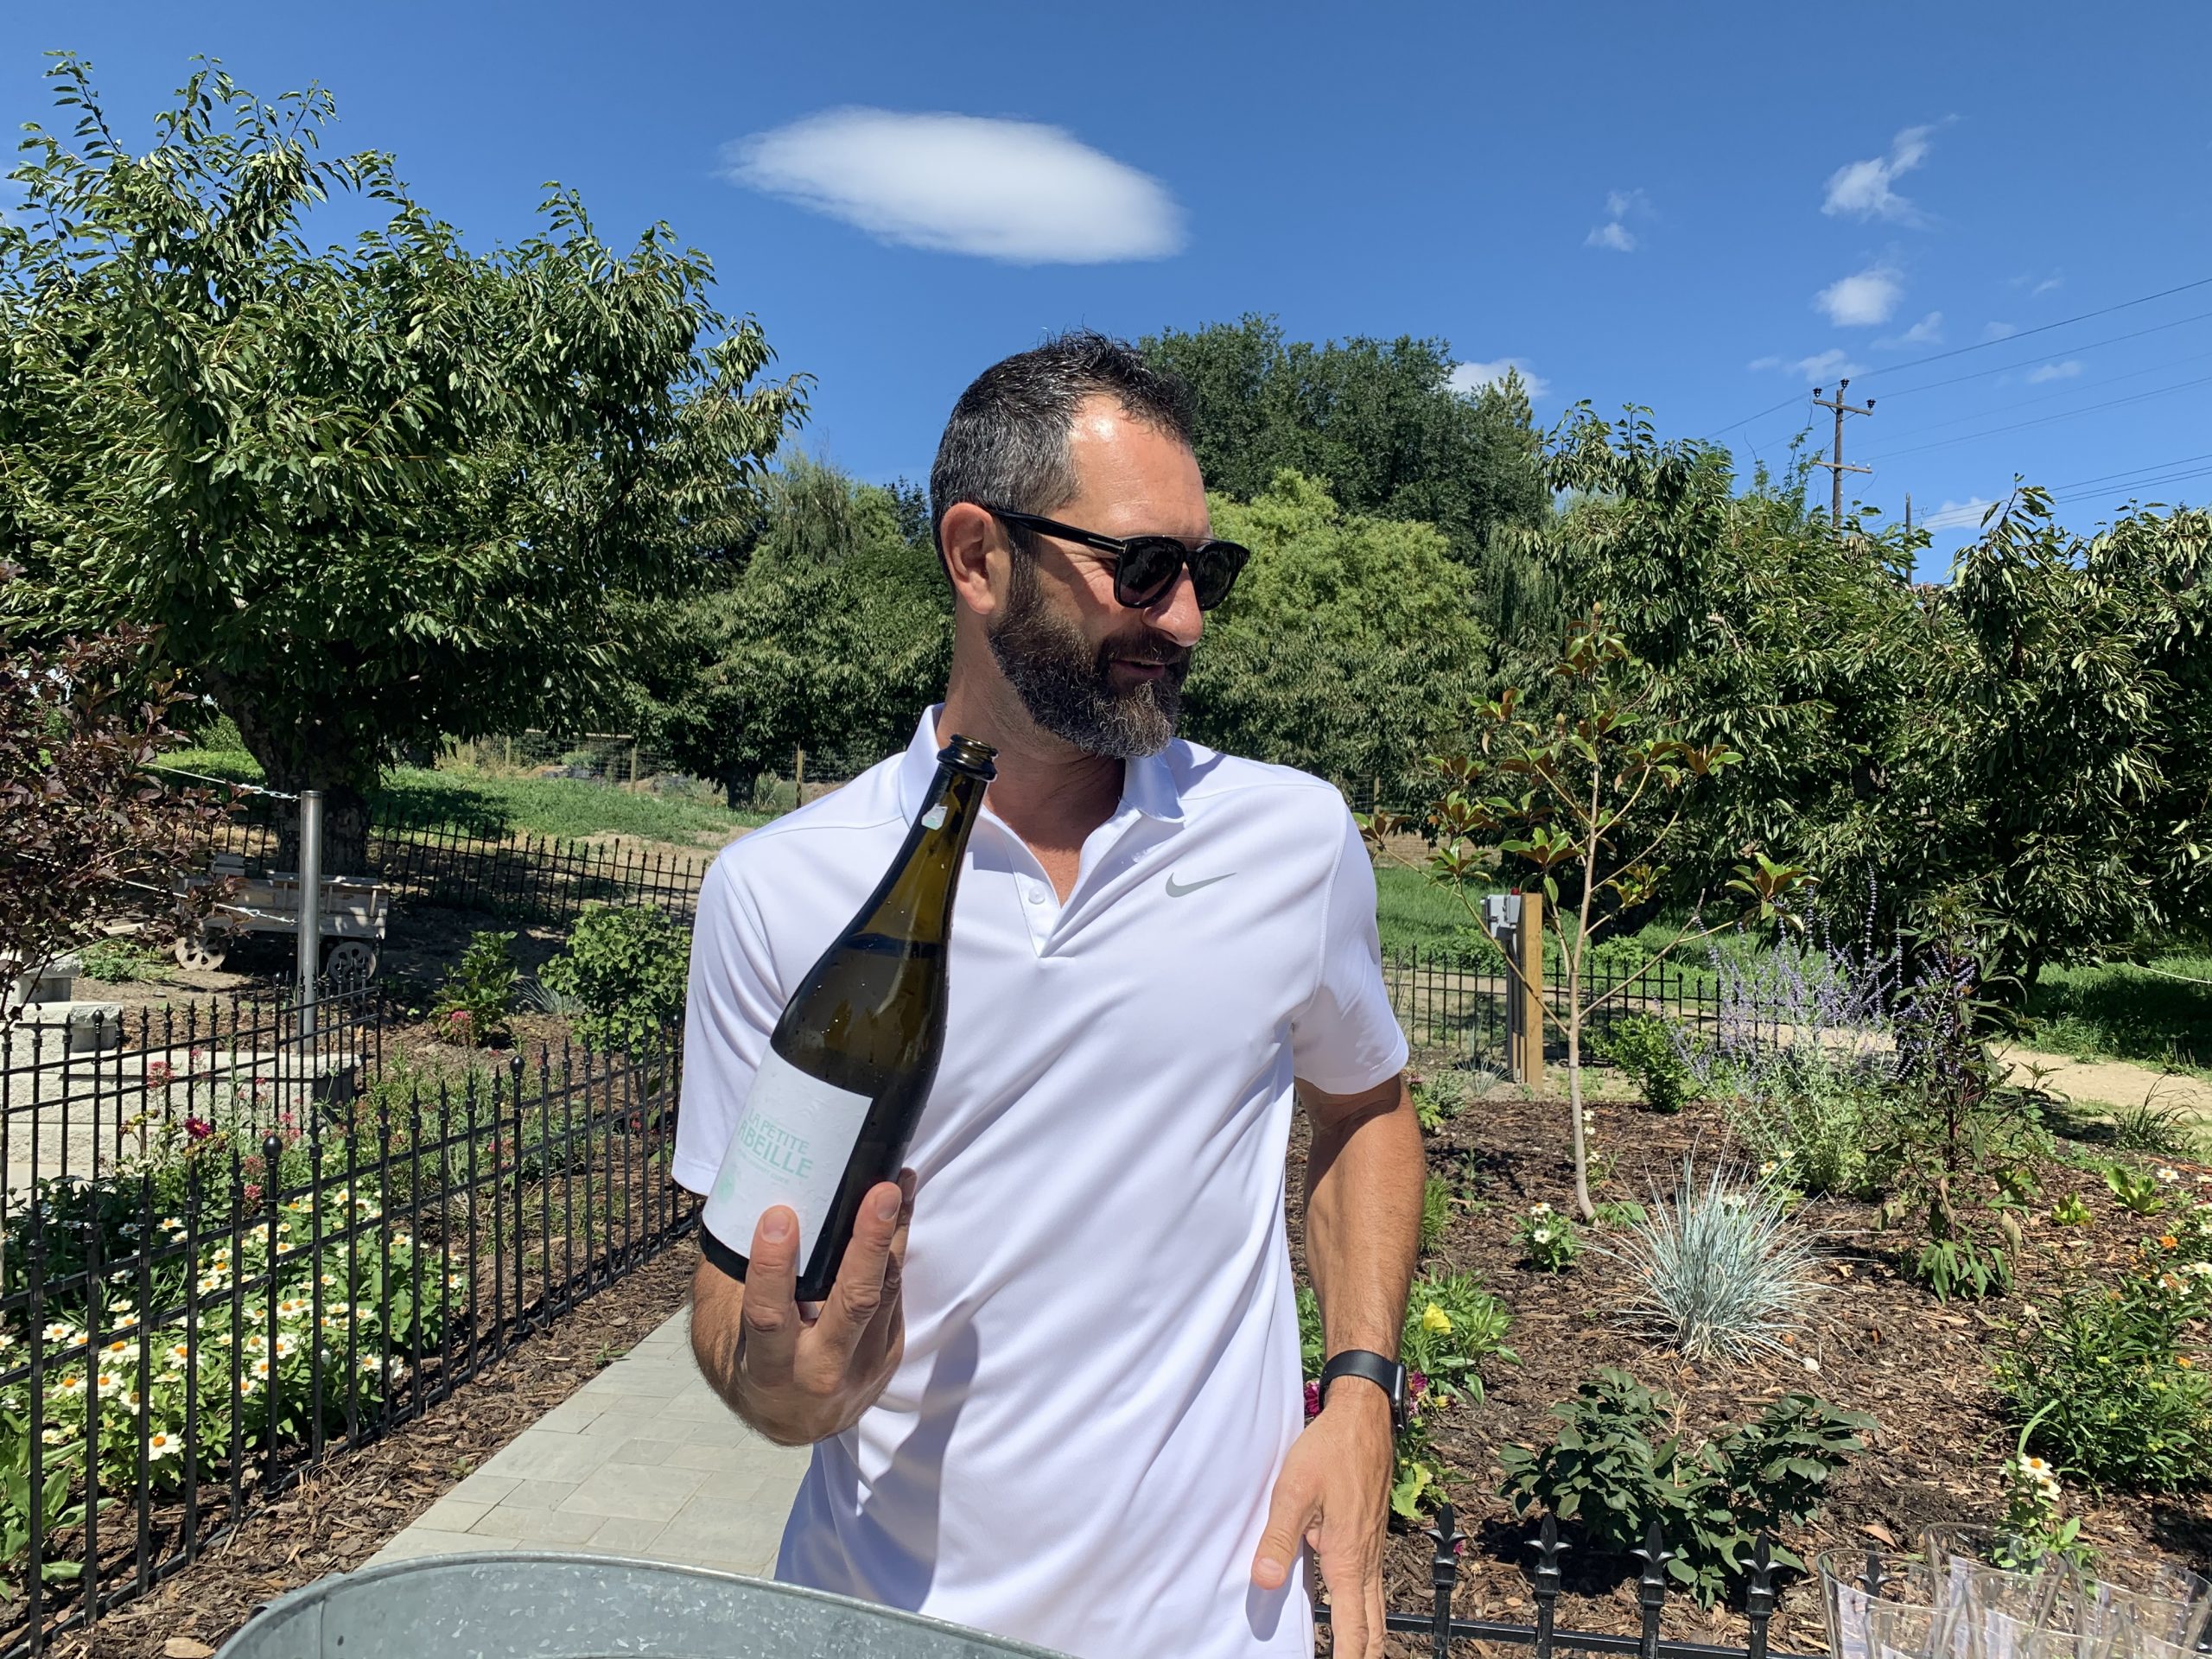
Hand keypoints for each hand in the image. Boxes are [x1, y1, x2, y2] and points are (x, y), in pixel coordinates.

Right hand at [705, 1171, 915, 1444]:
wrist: (791, 1420)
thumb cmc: (751, 1361)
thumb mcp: (729, 1333)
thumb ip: (738, 1283)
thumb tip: (746, 1205)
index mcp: (770, 1370)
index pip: (769, 1317)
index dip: (773, 1268)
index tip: (779, 1216)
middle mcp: (821, 1372)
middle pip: (853, 1303)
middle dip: (869, 1244)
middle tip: (880, 1192)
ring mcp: (864, 1365)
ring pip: (885, 1292)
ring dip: (895, 1233)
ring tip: (897, 1182)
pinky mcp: (890, 1352)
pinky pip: (896, 1293)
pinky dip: (897, 1248)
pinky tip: (899, 1208)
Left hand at [1251, 1384, 1393, 1656]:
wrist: (1363, 1417)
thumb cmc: (1329, 1450)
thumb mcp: (1294, 1490)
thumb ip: (1278, 1537)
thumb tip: (1263, 1582)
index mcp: (1348, 1559)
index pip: (1354, 1629)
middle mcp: (1366, 1561)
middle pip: (1374, 1629)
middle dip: (1365, 1655)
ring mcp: (1372, 1549)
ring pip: (1377, 1609)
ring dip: (1368, 1638)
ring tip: (1355, 1654)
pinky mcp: (1369, 1535)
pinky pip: (1372, 1587)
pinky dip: (1367, 1612)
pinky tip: (1352, 1610)